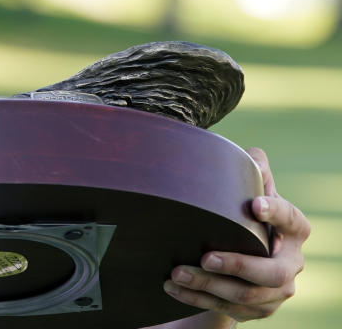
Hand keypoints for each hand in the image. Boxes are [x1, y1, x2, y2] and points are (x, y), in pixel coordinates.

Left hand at [163, 147, 309, 321]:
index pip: (291, 220)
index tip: (253, 204)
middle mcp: (290, 264)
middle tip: (205, 257)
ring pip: (245, 295)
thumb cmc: (248, 217)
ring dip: (208, 285)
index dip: (276, 212)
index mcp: (294, 231)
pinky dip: (196, 299)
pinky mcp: (256, 309)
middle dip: (237, 266)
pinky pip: (224, 308)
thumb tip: (251, 155)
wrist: (246, 259)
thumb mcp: (253, 192)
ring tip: (177, 272)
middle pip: (272, 273)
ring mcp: (275, 292)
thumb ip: (253, 172)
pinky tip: (172, 286)